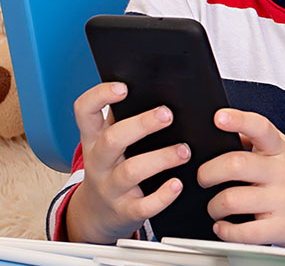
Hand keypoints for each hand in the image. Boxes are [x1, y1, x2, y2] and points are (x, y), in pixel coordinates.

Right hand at [65, 82, 188, 242]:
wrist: (96, 215)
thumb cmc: (114, 167)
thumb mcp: (110, 142)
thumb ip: (127, 117)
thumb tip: (162, 84)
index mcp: (95, 139)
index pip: (85, 112)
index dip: (99, 96)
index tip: (123, 87)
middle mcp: (99, 162)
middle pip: (112, 140)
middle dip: (141, 125)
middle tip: (167, 114)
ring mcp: (110, 188)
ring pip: (131, 171)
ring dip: (161, 158)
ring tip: (184, 151)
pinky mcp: (125, 211)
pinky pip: (143, 206)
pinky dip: (162, 196)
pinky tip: (177, 184)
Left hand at [200, 109, 284, 248]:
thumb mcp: (282, 155)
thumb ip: (253, 143)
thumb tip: (217, 136)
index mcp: (280, 151)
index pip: (261, 128)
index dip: (239, 120)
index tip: (220, 117)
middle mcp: (283, 172)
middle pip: (235, 165)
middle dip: (207, 174)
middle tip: (204, 179)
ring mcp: (283, 201)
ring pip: (230, 200)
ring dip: (214, 207)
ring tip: (217, 208)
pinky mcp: (281, 228)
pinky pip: (240, 232)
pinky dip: (224, 231)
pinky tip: (226, 226)